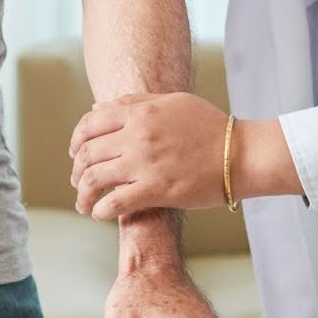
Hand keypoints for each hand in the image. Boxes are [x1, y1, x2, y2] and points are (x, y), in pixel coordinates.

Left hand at [70, 93, 227, 219]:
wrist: (241, 154)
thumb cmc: (209, 128)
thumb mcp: (171, 103)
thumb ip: (133, 103)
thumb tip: (96, 108)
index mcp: (140, 112)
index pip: (89, 124)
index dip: (76, 141)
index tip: (76, 155)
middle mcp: (137, 135)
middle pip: (87, 153)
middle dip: (76, 171)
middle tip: (78, 182)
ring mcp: (145, 163)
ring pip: (94, 179)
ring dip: (82, 194)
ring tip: (84, 204)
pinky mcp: (157, 190)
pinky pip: (114, 203)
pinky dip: (99, 210)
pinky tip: (100, 214)